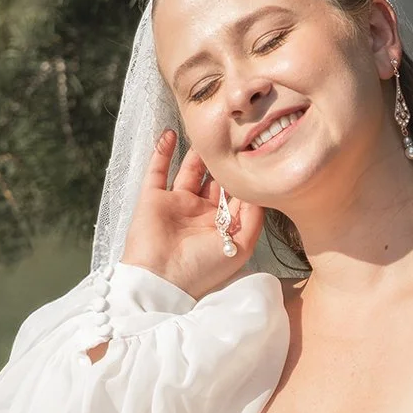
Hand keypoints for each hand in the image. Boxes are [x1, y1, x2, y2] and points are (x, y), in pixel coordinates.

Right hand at [120, 129, 265, 300]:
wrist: (162, 280)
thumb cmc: (203, 269)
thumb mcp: (240, 246)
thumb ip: (254, 217)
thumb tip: (260, 189)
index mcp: (220, 226)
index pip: (235, 196)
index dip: (243, 179)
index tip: (254, 157)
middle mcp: (199, 213)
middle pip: (213, 181)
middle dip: (222, 163)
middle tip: (233, 138)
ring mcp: (175, 205)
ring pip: (187, 172)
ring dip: (197, 154)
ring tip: (207, 132)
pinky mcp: (152, 199)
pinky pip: (157, 170)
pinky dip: (162, 151)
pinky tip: (171, 133)